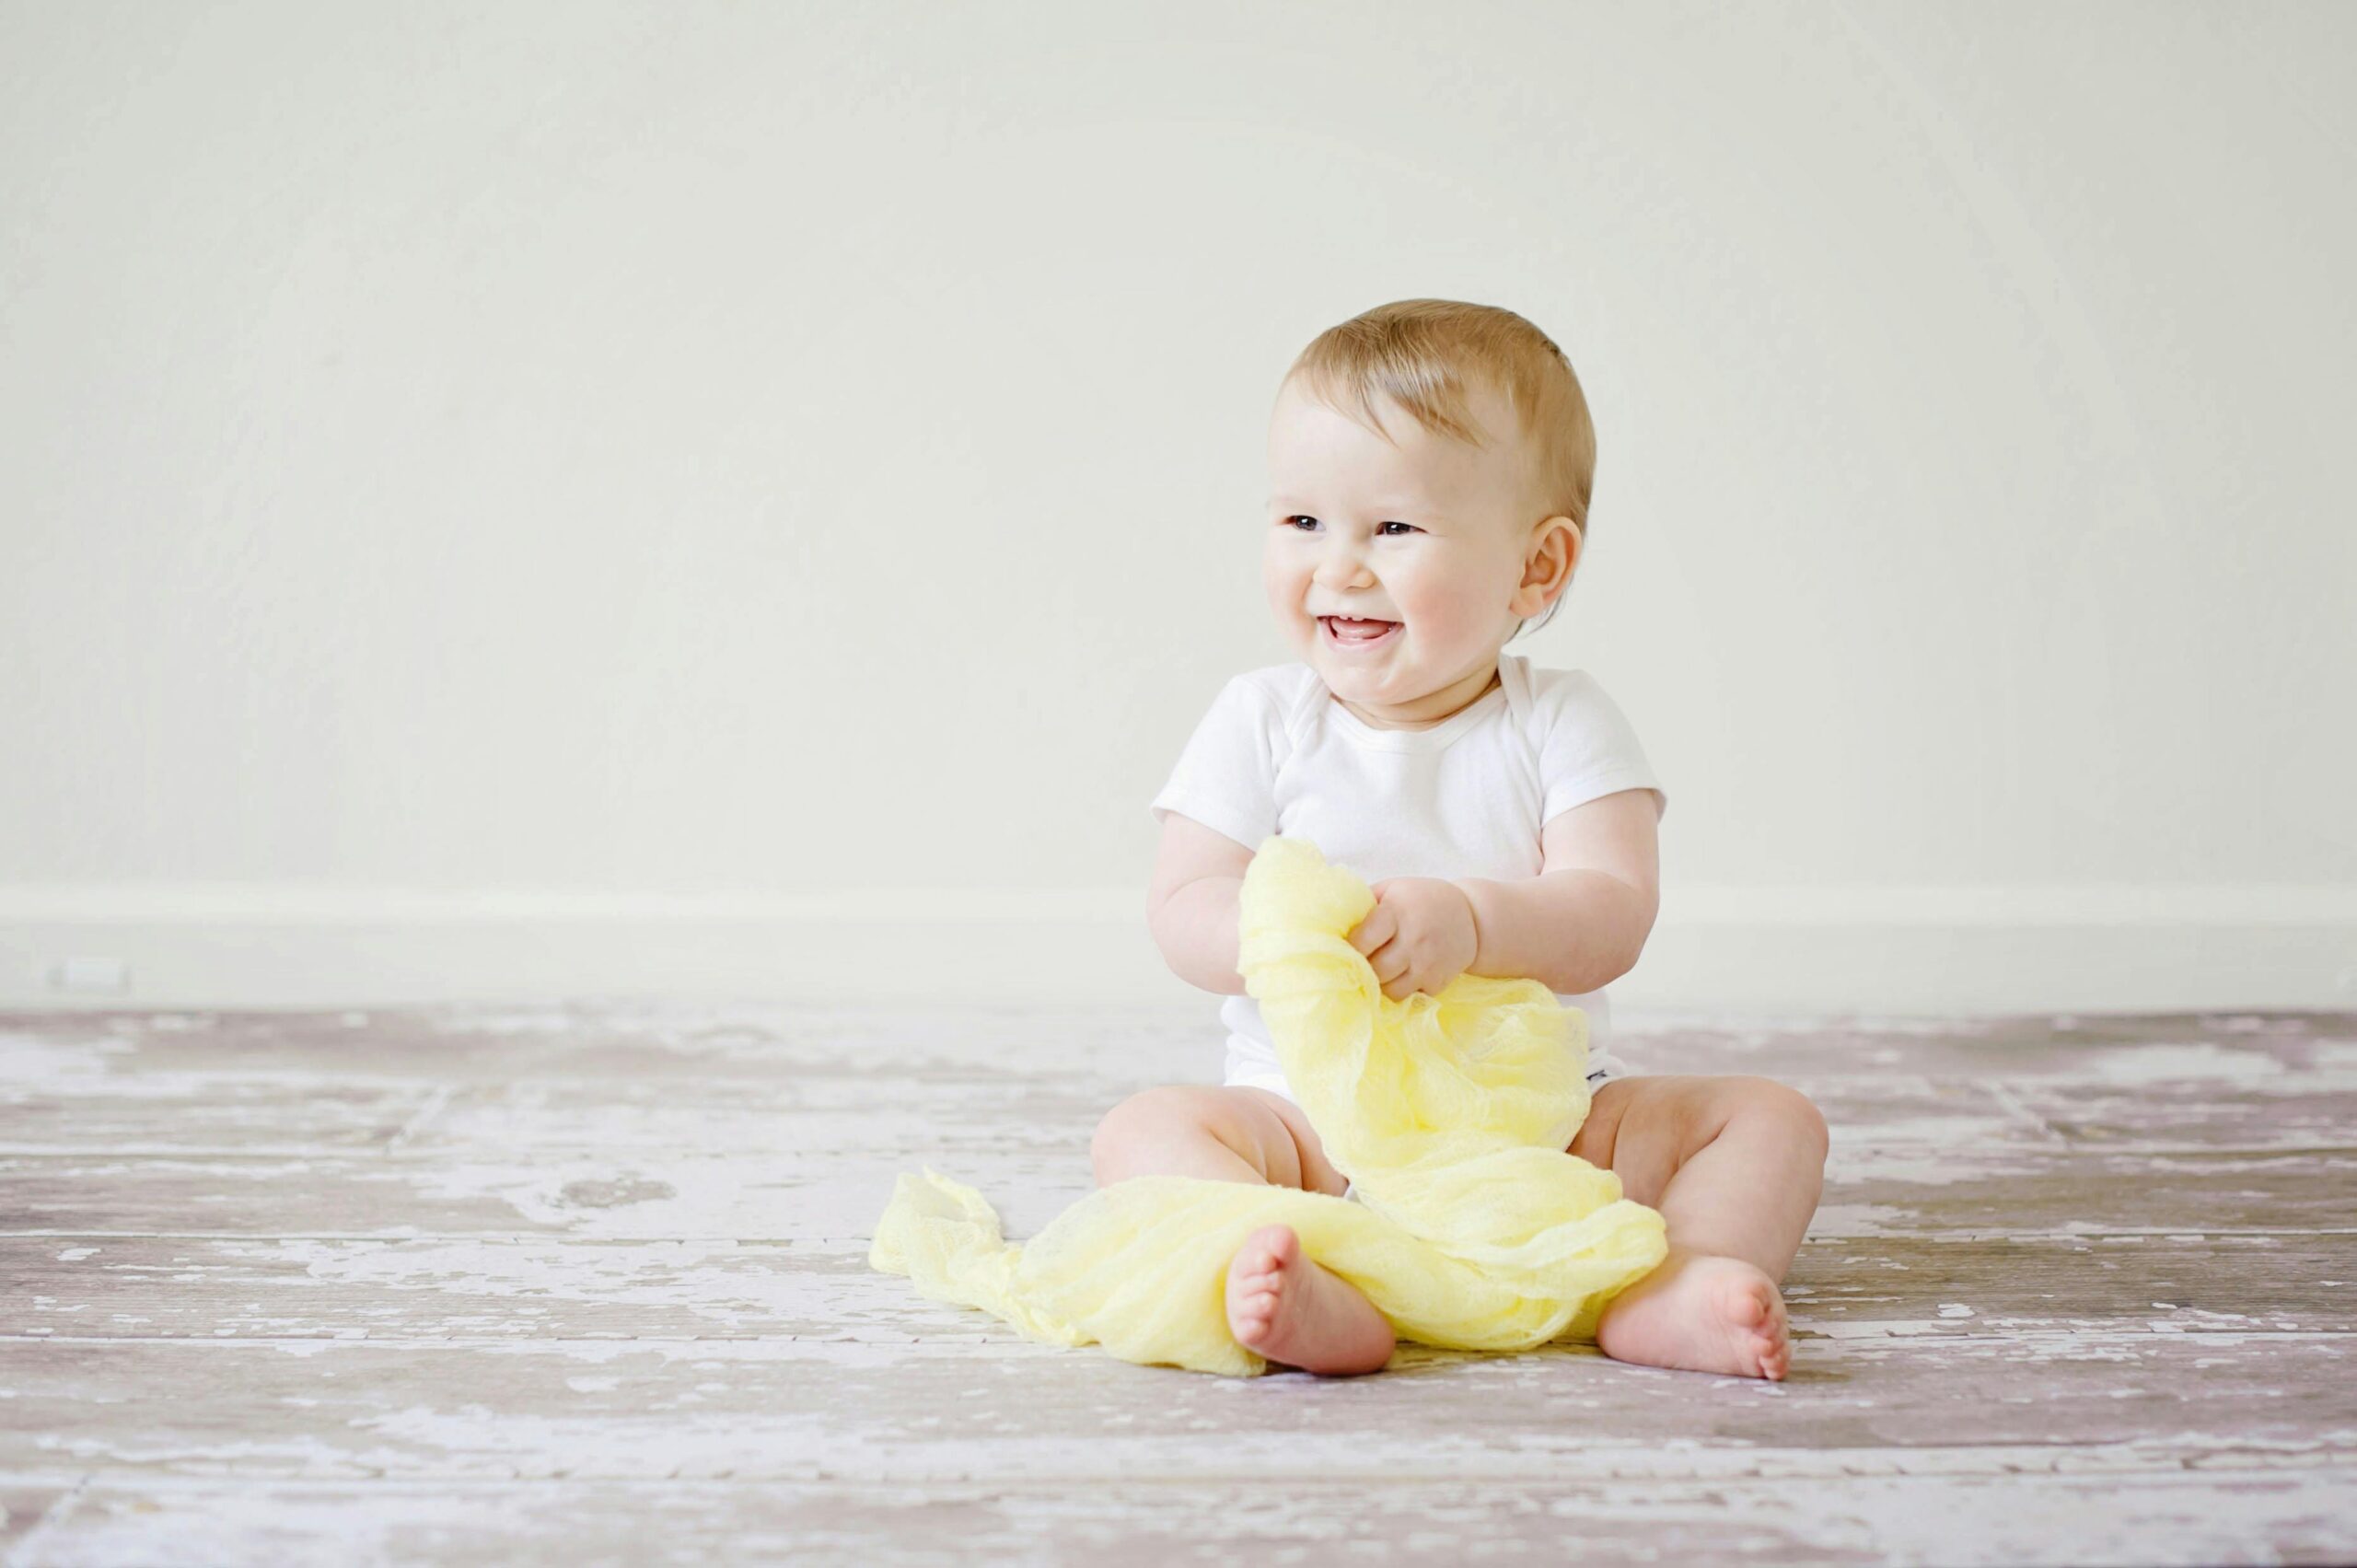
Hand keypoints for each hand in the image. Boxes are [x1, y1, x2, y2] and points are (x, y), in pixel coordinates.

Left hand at [1347, 877, 1479, 1002]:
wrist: (1473, 918)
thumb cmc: (1421, 900)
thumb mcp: (1393, 889)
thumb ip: (1363, 904)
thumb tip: (1329, 922)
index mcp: (1397, 911)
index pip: (1361, 941)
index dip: (1348, 949)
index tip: (1344, 949)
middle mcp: (1414, 939)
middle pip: (1373, 970)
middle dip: (1362, 969)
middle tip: (1358, 964)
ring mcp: (1428, 964)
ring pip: (1389, 990)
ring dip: (1380, 984)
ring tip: (1378, 971)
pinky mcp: (1439, 982)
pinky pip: (1409, 998)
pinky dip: (1400, 990)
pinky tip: (1400, 976)